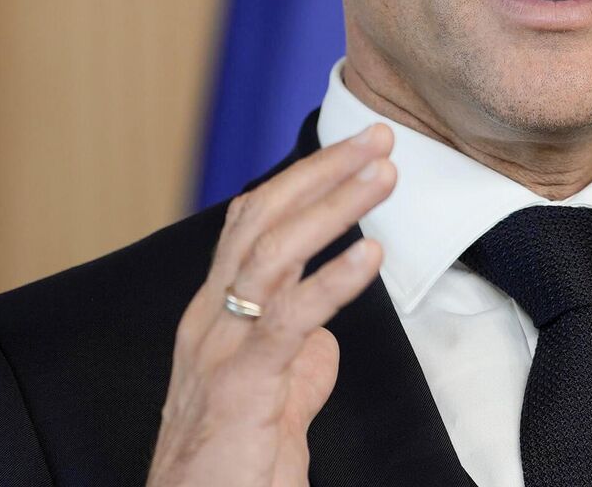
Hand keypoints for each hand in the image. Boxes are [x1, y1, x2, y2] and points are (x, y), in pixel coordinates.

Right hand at [147, 124, 396, 486]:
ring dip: (332, 206)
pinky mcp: (241, 389)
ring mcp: (219, 351)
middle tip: (378, 138)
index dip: (302, 179)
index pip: (250, 223)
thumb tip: (324, 337)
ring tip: (383, 176)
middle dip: (321, 172)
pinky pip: (288, 321)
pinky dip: (332, 281)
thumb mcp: (268, 405)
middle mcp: (208, 322)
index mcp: (212, 318)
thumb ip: (294, 366)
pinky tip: (369, 255)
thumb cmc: (227, 473)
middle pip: (260, 219)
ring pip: (271, 253)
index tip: (354, 150)